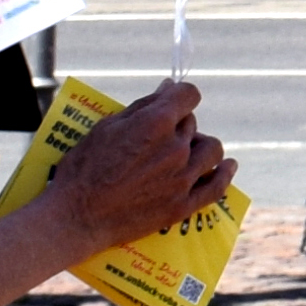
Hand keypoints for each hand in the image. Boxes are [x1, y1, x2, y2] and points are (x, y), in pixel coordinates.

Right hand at [45, 78, 233, 246]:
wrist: (77, 216)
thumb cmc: (84, 168)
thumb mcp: (107, 127)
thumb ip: (142, 107)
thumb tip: (166, 89)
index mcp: (156, 122)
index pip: (188, 94)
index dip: (179, 95)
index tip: (173, 99)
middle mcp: (175, 147)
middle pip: (192, 124)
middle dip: (177, 124)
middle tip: (160, 135)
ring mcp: (182, 178)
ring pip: (211, 149)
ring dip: (200, 145)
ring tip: (186, 150)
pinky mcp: (182, 205)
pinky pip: (216, 186)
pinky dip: (225, 173)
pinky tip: (227, 166)